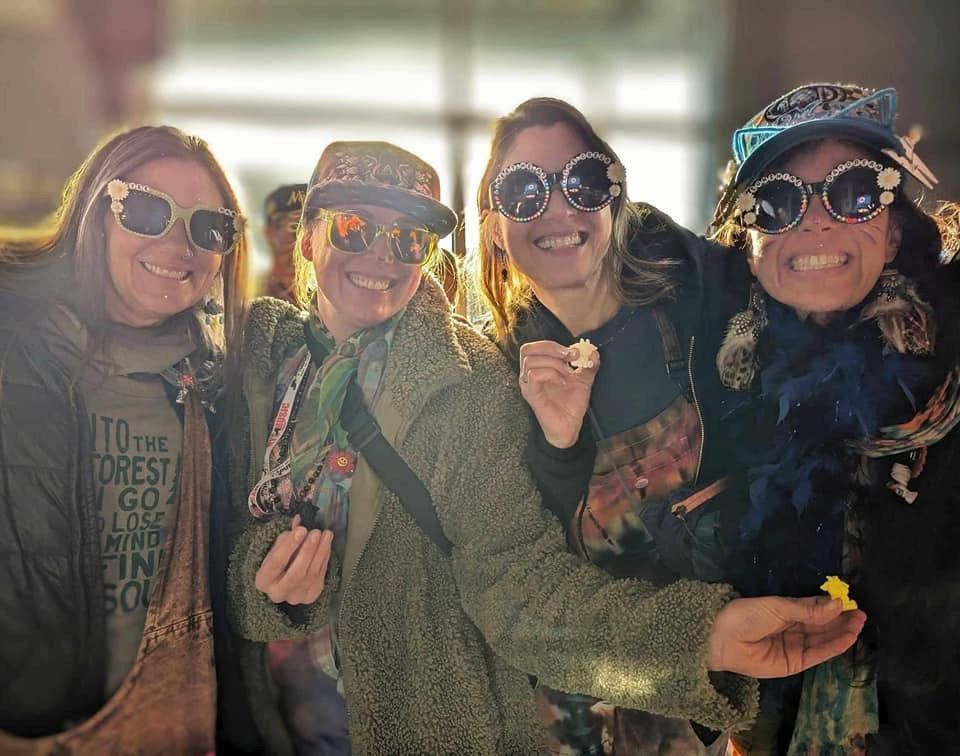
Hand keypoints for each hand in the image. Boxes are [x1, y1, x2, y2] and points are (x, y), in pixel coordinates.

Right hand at [255, 514, 333, 604]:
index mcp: (263, 580)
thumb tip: (298, 520)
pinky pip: (320, 576)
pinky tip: (327, 545)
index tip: (301, 530)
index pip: (275, 564)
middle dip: (307, 551)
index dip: (288, 546)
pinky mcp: (310, 597)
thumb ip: (287, 537)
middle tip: (316, 532)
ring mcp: (295, 597)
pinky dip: (324, 559)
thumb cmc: (278, 561)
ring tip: (326, 534)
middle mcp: (278, 593)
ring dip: (320, 552)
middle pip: (295, 573)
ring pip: (311, 575)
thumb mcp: (276, 549)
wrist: (284, 582)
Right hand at [519, 340, 598, 447]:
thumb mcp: (583, 380)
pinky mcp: (531, 394)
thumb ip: (588, 365)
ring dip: (553, 363)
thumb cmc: (571, 404)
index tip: (574, 352)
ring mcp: (527, 385)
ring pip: (531, 361)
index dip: (553, 344)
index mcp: (537, 368)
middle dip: (551, 348)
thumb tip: (593, 351)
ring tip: (567, 373)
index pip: (534, 346)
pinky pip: (533, 375)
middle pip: (527, 349)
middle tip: (569, 357)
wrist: (570, 427)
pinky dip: (551, 374)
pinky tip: (562, 382)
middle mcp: (528, 375)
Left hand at [707, 596, 866, 677]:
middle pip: (821, 625)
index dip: (832, 607)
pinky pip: (817, 654)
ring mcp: (794, 647)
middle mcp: (792, 629)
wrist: (722, 639)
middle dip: (841, 620)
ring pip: (823, 639)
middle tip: (861, 614)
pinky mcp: (794, 664)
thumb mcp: (777, 607)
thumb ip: (806, 609)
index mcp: (785, 611)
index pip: (814, 609)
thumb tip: (836, 604)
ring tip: (859, 623)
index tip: (852, 602)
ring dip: (841, 632)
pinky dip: (833, 647)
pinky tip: (847, 638)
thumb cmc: (746, 615)